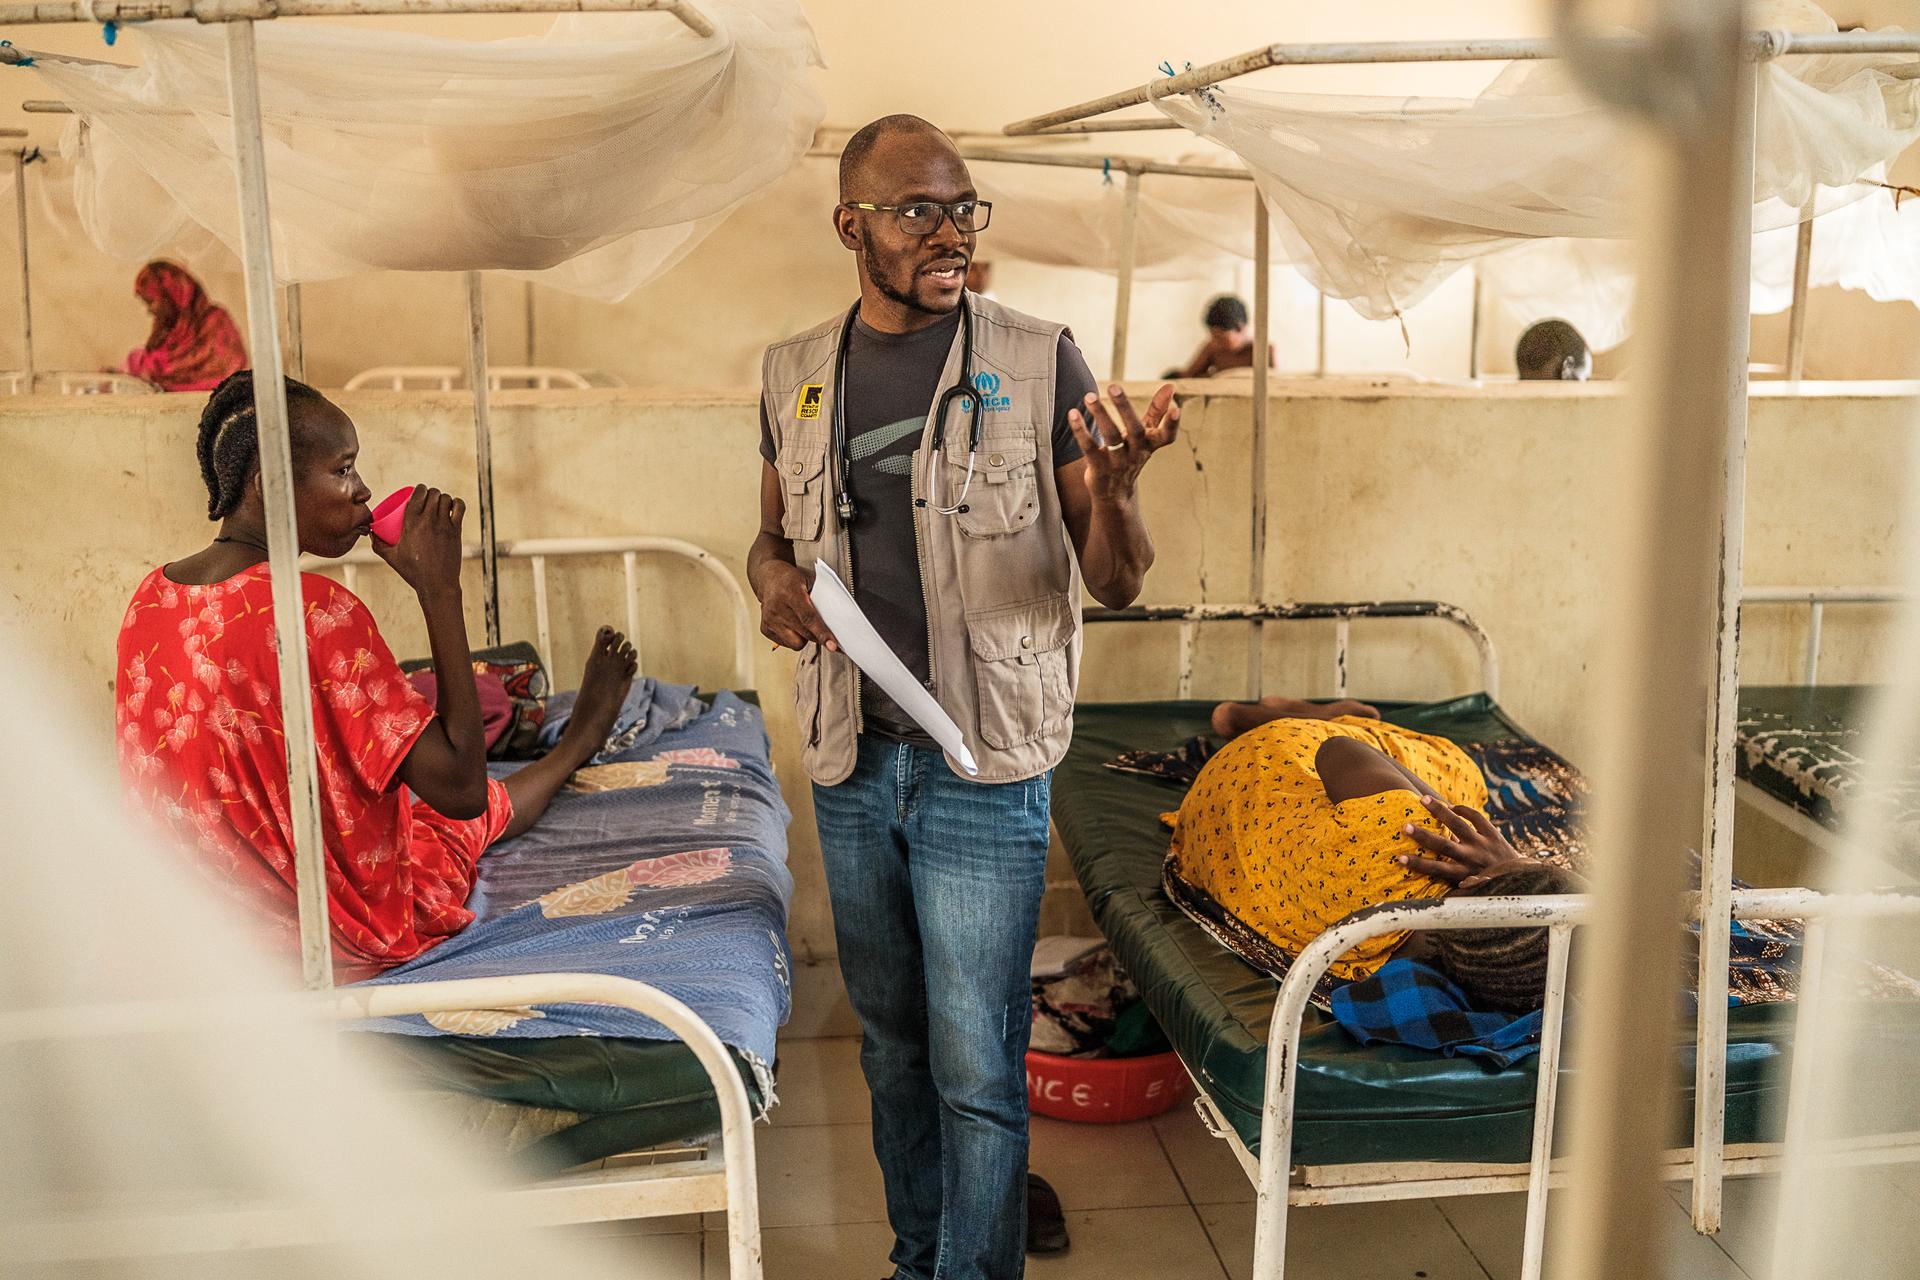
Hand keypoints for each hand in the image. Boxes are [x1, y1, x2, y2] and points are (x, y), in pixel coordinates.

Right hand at [372, 485, 464, 599]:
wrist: (437, 584)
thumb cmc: (413, 572)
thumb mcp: (391, 558)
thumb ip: (378, 545)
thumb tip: (372, 533)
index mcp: (411, 523)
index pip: (417, 495)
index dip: (420, 489)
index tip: (419, 492)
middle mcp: (428, 521)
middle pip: (433, 494)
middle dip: (431, 493)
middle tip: (430, 498)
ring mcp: (444, 525)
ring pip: (446, 499)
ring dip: (443, 498)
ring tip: (441, 503)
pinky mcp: (456, 531)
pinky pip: (460, 508)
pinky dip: (457, 503)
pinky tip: (454, 506)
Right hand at [754, 560, 838, 652]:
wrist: (769, 578)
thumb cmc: (792, 580)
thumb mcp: (810, 582)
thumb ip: (820, 600)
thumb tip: (836, 623)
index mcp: (790, 593)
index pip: (808, 618)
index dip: (822, 633)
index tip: (832, 645)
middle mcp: (777, 607)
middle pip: (804, 633)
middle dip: (819, 637)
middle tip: (827, 634)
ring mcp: (769, 620)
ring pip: (796, 643)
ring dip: (805, 637)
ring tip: (804, 624)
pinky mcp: (765, 629)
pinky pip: (787, 644)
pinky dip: (794, 638)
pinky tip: (794, 625)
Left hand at [1065, 384, 1180, 501]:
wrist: (1115, 495)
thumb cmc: (1131, 456)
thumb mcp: (1146, 437)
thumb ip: (1157, 411)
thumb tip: (1171, 386)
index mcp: (1149, 445)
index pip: (1166, 436)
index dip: (1172, 424)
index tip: (1177, 409)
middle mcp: (1136, 454)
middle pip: (1135, 430)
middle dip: (1125, 407)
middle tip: (1114, 386)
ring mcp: (1117, 462)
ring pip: (1111, 437)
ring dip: (1100, 415)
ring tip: (1089, 396)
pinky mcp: (1098, 468)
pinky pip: (1089, 448)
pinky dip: (1081, 431)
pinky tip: (1073, 414)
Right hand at [1395, 795, 1529, 889]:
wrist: (1522, 880)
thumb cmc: (1487, 885)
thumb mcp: (1470, 885)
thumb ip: (1452, 876)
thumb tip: (1429, 868)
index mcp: (1463, 875)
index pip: (1436, 870)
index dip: (1418, 864)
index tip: (1399, 858)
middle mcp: (1472, 859)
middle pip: (1443, 845)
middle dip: (1423, 836)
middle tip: (1405, 826)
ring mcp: (1483, 844)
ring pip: (1459, 825)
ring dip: (1440, 811)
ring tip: (1424, 799)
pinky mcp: (1494, 834)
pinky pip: (1477, 817)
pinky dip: (1464, 810)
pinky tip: (1452, 806)